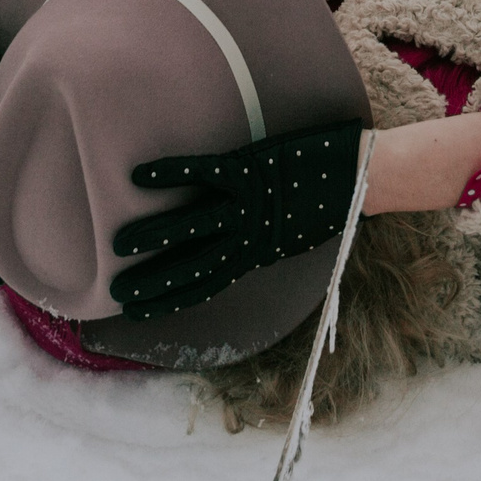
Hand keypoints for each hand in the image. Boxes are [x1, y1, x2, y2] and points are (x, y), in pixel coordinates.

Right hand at [108, 121, 366, 319]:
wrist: (362, 177)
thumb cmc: (325, 203)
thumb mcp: (288, 236)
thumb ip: (257, 243)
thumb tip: (228, 249)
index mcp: (255, 255)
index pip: (204, 286)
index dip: (169, 301)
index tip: (137, 312)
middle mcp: (247, 237)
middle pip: (192, 266)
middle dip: (154, 281)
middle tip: (118, 292)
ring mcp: (247, 204)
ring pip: (191, 226)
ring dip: (154, 235)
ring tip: (121, 244)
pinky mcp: (249, 168)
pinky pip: (202, 172)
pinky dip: (171, 174)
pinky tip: (141, 176)